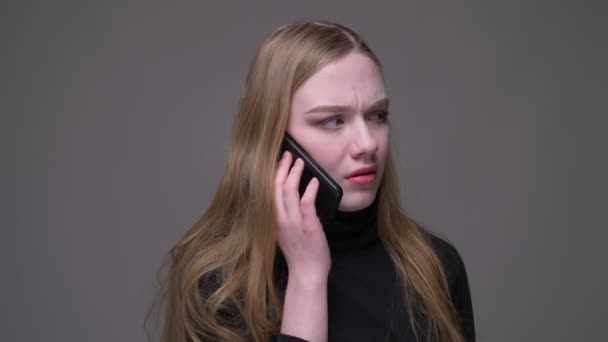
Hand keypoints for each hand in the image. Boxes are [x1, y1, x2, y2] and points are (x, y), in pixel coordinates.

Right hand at [274, 151, 330, 282]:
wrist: (306, 273)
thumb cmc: (299, 254)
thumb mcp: (284, 232)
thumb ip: (285, 216)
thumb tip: (291, 197)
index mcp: (273, 220)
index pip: (269, 191)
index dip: (273, 174)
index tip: (279, 161)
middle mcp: (280, 220)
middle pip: (276, 187)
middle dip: (282, 168)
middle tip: (289, 155)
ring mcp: (294, 223)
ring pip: (289, 192)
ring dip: (295, 174)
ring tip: (301, 163)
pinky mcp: (308, 227)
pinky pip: (307, 204)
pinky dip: (310, 190)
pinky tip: (314, 181)